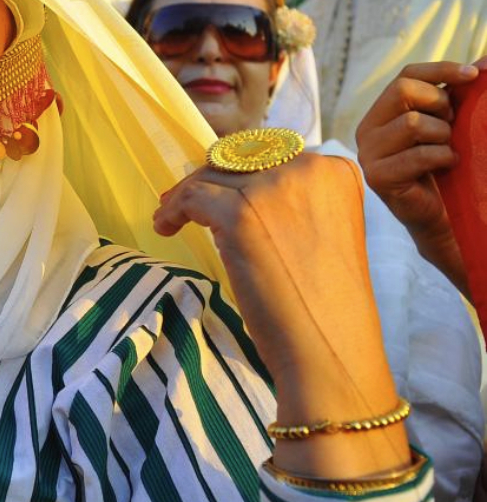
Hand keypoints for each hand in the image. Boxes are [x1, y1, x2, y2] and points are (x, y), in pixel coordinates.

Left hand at [154, 154, 408, 476]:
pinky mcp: (241, 213)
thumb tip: (235, 187)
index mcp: (336, 171)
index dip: (236, 171)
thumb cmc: (326, 303)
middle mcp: (308, 169)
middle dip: (208, 177)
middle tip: (181, 200)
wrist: (331, 347)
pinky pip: (193, 197)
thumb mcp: (320, 233)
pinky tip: (166, 228)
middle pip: (238, 158)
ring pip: (211, 175)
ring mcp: (274, 189)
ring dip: (184, 195)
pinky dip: (173, 210)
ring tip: (168, 218)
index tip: (214, 188)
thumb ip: (291, 203)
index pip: (271, 154)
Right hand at [355, 61, 473, 294]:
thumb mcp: (450, 123)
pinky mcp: (378, 177)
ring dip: (443, 135)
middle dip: (440, 104)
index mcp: (381, 113)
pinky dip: (442, 158)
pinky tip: (446, 166)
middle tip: (453, 125)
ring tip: (447, 150)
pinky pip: (418, 155)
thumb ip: (459, 94)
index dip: (441, 70)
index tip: (473, 76)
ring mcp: (368, 155)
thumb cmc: (446, 166)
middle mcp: (366, 130)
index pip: (406, 75)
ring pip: (413, 123)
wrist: (442, 215)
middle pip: (403, 90)